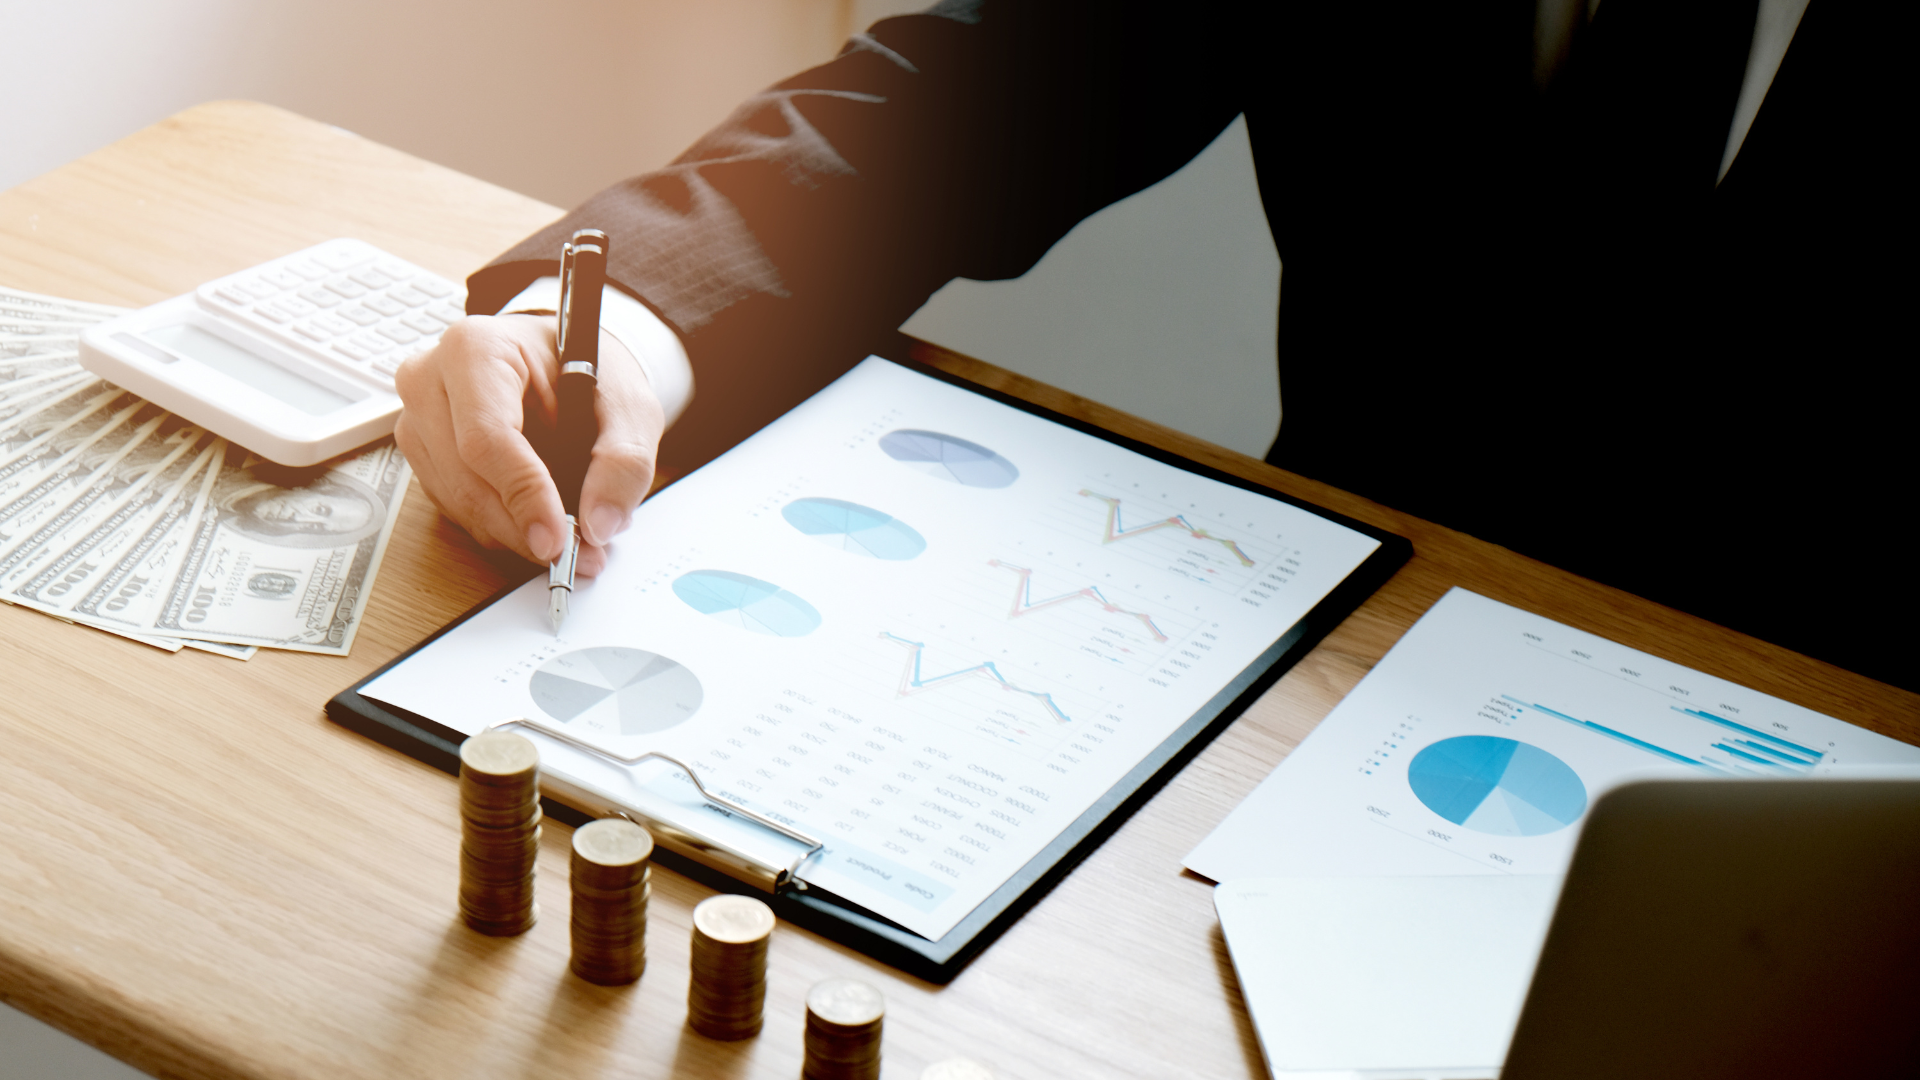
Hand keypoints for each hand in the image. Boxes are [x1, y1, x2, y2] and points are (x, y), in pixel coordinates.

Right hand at [393, 314, 664, 576]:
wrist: (567, 362)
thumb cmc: (590, 371)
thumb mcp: (630, 406)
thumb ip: (623, 461)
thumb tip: (600, 523)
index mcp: (476, 349)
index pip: (486, 437)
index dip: (523, 494)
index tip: (557, 537)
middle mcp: (431, 380)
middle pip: (466, 478)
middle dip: (524, 526)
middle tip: (578, 553)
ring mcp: (419, 419)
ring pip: (459, 502)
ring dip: (515, 532)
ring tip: (570, 537)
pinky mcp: (424, 453)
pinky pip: (456, 507)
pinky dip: (501, 525)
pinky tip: (538, 517)